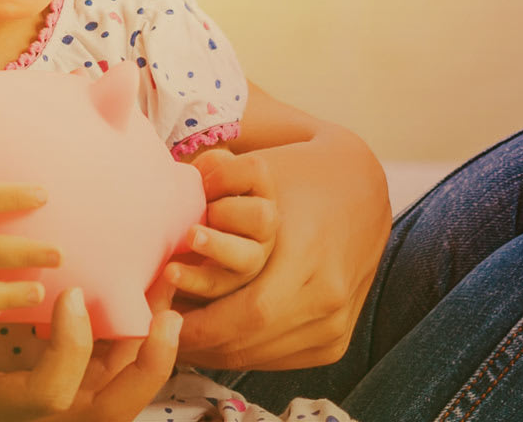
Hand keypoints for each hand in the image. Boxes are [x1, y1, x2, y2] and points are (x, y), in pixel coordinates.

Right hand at [0, 288, 185, 421]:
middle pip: (108, 405)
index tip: (70, 296)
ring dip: (140, 344)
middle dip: (147, 363)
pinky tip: (119, 294)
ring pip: (109, 384)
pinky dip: (115, 336)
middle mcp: (32, 417)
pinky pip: (94, 368)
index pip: (56, 395)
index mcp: (2, 417)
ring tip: (161, 291)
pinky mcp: (40, 385)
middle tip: (170, 313)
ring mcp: (41, 404)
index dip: (72, 349)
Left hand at [174, 147, 390, 370]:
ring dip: (211, 351)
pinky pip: (277, 360)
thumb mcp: (262, 162)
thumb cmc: (304, 170)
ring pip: (258, 356)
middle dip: (194, 341)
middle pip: (247, 341)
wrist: (367, 187)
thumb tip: (172, 187)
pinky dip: (238, 352)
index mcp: (309, 256)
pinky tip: (207, 338)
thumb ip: (218, 175)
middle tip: (155, 328)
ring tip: (172, 333)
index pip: (247, 313)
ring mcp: (334, 324)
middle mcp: (327, 297)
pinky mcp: (334, 340)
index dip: (197, 324)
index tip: (156, 313)